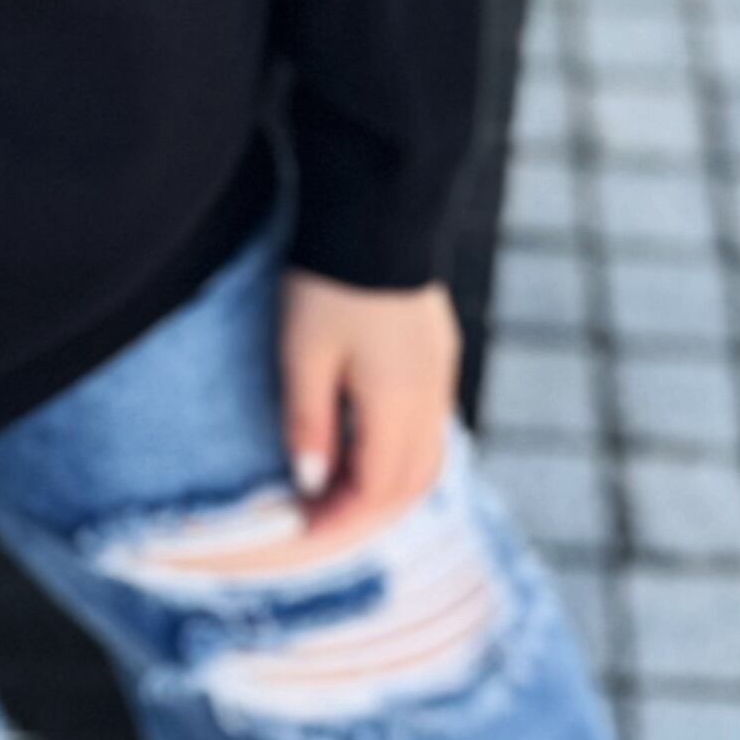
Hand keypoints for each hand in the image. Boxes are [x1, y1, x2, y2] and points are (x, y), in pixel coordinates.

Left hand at [279, 268, 461, 548]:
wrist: (376, 210)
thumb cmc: (329, 283)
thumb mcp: (303, 356)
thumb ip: (308, 423)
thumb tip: (310, 483)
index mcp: (398, 404)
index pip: (377, 490)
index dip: (338, 518)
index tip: (299, 530)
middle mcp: (430, 396)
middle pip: (411, 483)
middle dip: (365, 511)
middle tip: (317, 519)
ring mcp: (440, 373)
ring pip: (426, 457)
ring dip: (386, 485)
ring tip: (338, 490)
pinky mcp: (438, 352)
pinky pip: (428, 425)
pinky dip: (400, 452)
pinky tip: (367, 445)